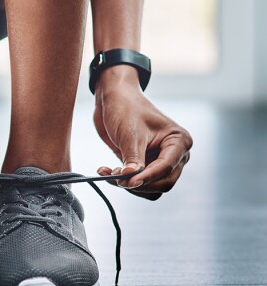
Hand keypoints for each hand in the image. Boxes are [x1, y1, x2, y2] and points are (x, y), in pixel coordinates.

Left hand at [93, 67, 192, 198]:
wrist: (114, 98)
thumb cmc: (127, 109)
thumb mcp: (130, 134)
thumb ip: (133, 158)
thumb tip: (131, 180)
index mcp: (179, 142)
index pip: (166, 168)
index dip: (147, 177)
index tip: (128, 181)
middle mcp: (175, 154)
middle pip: (163, 183)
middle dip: (139, 183)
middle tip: (116, 179)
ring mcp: (160, 161)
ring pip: (151, 187)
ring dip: (130, 185)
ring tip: (109, 173)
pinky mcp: (145, 164)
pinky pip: (138, 182)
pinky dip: (124, 181)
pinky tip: (106, 171)